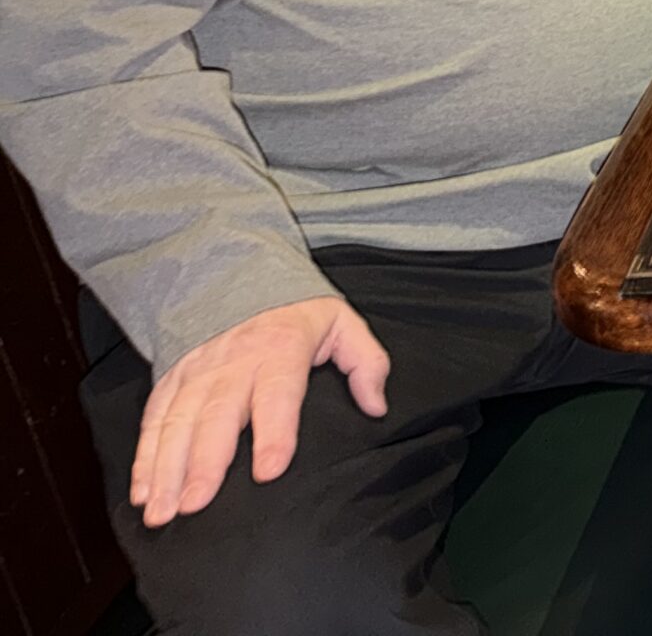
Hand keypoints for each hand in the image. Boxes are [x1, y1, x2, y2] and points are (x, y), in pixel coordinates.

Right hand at [131, 296, 390, 526]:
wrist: (240, 272)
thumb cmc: (296, 311)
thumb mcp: (341, 323)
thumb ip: (366, 362)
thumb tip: (377, 405)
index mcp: (280, 350)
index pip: (278, 395)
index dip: (274, 433)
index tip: (269, 471)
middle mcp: (233, 364)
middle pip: (216, 417)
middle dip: (204, 464)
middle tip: (194, 505)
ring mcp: (196, 372)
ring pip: (177, 424)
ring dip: (165, 470)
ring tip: (161, 511)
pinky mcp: (171, 379)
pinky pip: (154, 420)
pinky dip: (144, 457)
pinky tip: (142, 492)